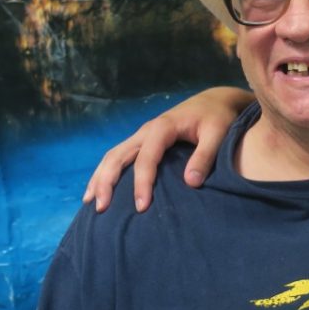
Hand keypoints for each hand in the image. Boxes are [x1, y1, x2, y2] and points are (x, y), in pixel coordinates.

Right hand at [82, 87, 254, 212]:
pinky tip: (98, 189)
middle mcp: (146, 130)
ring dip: (100, 177)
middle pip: (118, 155)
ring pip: (113, 155)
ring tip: (91, 202)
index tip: (141, 206)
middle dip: (107, 181)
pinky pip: (119, 156)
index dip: (141, 182)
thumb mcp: (217, 133)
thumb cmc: (217, 117)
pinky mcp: (143, 141)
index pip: (146, 158)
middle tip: (102, 208)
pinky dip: (106, 172)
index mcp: (162, 128)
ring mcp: (142, 135)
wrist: (215, 101)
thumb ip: (205, 156)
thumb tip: (190, 183)